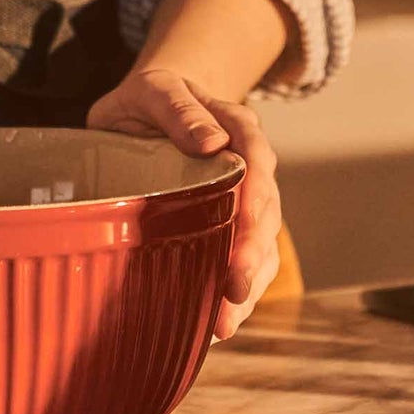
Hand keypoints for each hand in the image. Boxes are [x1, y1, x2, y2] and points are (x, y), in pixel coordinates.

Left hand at [86, 65, 280, 340]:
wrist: (149, 108)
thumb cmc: (149, 99)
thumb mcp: (155, 90)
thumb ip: (179, 109)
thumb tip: (212, 142)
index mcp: (237, 127)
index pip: (257, 159)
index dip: (255, 196)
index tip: (248, 227)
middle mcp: (250, 166)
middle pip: (265, 211)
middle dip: (253, 254)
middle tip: (234, 289)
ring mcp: (244, 199)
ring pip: (261, 245)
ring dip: (248, 285)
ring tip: (226, 323)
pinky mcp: (229, 226)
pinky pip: (242, 260)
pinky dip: (235, 293)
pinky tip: (219, 323)